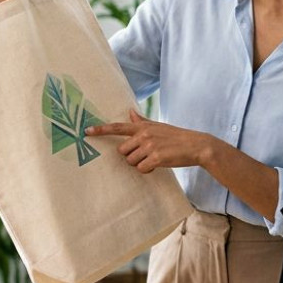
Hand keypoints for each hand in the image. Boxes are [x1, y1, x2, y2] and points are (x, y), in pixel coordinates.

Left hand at [86, 110, 218, 172]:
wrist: (196, 145)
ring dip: (140, 164)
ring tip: (154, 158)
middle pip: (122, 151)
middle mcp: (143, 134)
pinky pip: (141, 169)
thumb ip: (142, 121)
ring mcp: (149, 146)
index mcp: (142, 126)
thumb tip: (130, 112)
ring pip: (131, 161)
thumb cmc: (176, 136)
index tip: (87, 131)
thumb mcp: (158, 126)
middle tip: (146, 155)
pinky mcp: (156, 157)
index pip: (117, 127)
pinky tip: (158, 164)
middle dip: (131, 156)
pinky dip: (148, 170)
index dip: (101, 130)